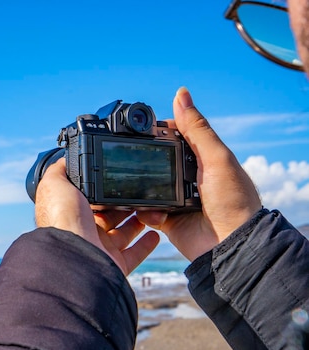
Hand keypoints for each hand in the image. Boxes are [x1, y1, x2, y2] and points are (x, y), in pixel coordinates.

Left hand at [35, 158, 159, 275]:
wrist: (74, 252)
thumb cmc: (62, 218)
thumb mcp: (55, 184)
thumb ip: (59, 170)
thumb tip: (64, 160)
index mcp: (72, 213)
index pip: (92, 200)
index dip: (105, 190)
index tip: (120, 180)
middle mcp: (85, 231)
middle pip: (110, 216)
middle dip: (125, 205)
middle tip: (142, 193)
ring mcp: (100, 249)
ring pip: (123, 234)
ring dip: (138, 222)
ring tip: (151, 210)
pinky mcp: (115, 263)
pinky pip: (134, 255)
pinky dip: (146, 245)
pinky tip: (155, 234)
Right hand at [137, 87, 261, 260]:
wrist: (231, 245)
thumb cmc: (234, 200)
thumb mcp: (216, 157)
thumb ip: (196, 128)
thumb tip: (181, 94)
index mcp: (201, 158)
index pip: (173, 137)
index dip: (156, 131)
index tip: (139, 128)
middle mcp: (186, 176)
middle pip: (155, 160)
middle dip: (141, 161)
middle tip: (126, 157)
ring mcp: (175, 198)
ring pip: (146, 186)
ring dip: (140, 188)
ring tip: (136, 187)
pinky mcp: (166, 219)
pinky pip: (146, 211)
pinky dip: (145, 211)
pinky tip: (153, 213)